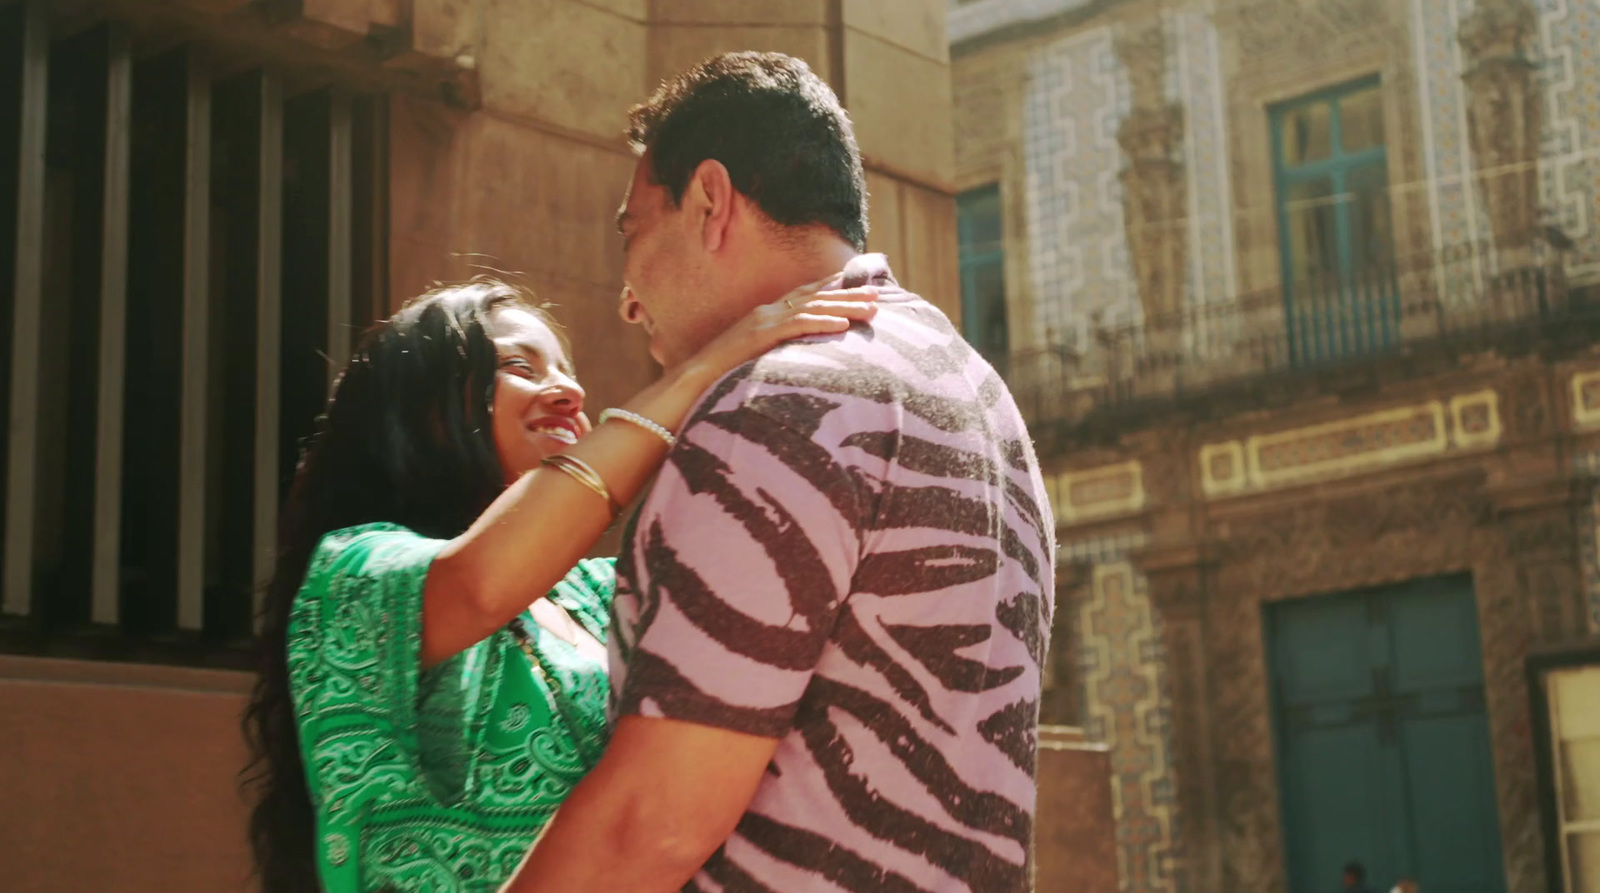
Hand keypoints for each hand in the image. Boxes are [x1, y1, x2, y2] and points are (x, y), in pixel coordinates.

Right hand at [672, 273, 882, 390]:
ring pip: (812, 309)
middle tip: (878, 294)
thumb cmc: (720, 376)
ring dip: (844, 308)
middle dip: (848, 294)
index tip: (858, 285)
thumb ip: (775, 350)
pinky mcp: (759, 336)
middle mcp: (766, 312)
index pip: (805, 295)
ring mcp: (762, 322)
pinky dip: (822, 324)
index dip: (832, 288)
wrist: (690, 382)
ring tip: (872, 309)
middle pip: (815, 297)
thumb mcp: (753, 358)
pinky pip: (797, 326)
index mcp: (765, 315)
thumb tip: (799, 358)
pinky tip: (843, 326)